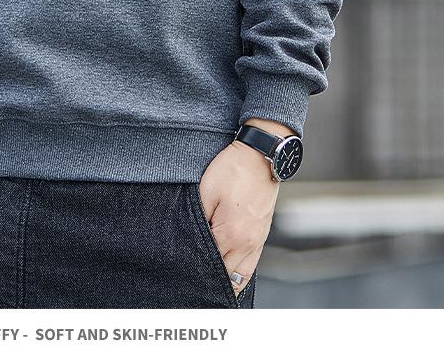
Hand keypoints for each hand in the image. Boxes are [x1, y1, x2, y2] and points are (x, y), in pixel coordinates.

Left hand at [198, 118, 291, 295]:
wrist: (261, 156)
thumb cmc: (232, 170)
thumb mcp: (205, 191)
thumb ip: (197, 219)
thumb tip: (190, 240)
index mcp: (230, 234)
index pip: (209, 266)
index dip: (194, 270)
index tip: (181, 273)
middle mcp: (247, 244)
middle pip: (226, 277)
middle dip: (209, 281)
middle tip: (190, 284)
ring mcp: (257, 241)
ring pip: (241, 277)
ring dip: (226, 283)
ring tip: (208, 286)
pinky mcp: (262, 235)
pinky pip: (251, 266)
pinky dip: (240, 275)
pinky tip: (229, 275)